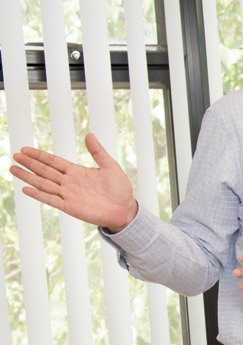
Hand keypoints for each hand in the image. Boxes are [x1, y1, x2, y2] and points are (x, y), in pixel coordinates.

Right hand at [11, 133, 139, 230]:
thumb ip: (98, 152)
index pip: (53, 161)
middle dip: (30, 163)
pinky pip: (51, 200)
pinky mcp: (70, 207)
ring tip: (13, 169)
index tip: (25, 149)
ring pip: (44, 184)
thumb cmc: (119, 189)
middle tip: (15, 156)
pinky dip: (39, 195)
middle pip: (45, 171)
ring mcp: (68, 195)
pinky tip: (26, 189)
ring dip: (28, 177)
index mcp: (77, 172)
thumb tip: (90, 134)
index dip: (39, 156)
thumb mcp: (110, 166)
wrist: (126, 209)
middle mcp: (69, 182)